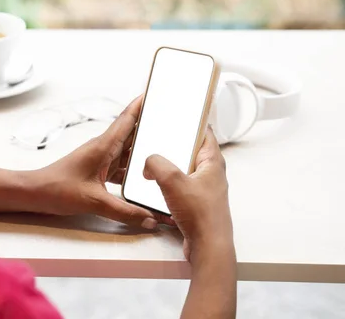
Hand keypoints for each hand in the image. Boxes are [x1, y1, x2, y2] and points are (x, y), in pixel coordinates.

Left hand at [32, 96, 172, 228]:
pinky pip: (120, 168)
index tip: (156, 93)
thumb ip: (124, 212)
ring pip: (127, 153)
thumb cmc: (56, 188)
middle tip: (170, 124)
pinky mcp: (96, 172)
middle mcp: (103, 149)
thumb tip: (150, 219)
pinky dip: (132, 172)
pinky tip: (142, 179)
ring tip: (163, 153)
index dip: (142, 106)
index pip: (127, 120)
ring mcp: (100, 160)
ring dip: (142, 153)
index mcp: (103, 146)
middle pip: (131, 135)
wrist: (34, 193)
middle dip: (150, 129)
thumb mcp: (94, 201)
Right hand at [143, 129, 233, 260]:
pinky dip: (169, 187)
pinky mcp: (197, 203)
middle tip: (159, 144)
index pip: (204, 131)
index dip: (191, 122)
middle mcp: (211, 174)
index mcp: (212, 162)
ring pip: (184, 171)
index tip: (179, 115)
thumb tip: (149, 162)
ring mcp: (205, 189)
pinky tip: (158, 191)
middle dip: (173, 148)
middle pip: (191, 151)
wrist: (207, 247)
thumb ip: (156, 164)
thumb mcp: (171, 181)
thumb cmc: (201, 216)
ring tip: (155, 170)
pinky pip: (180, 188)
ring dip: (169, 170)